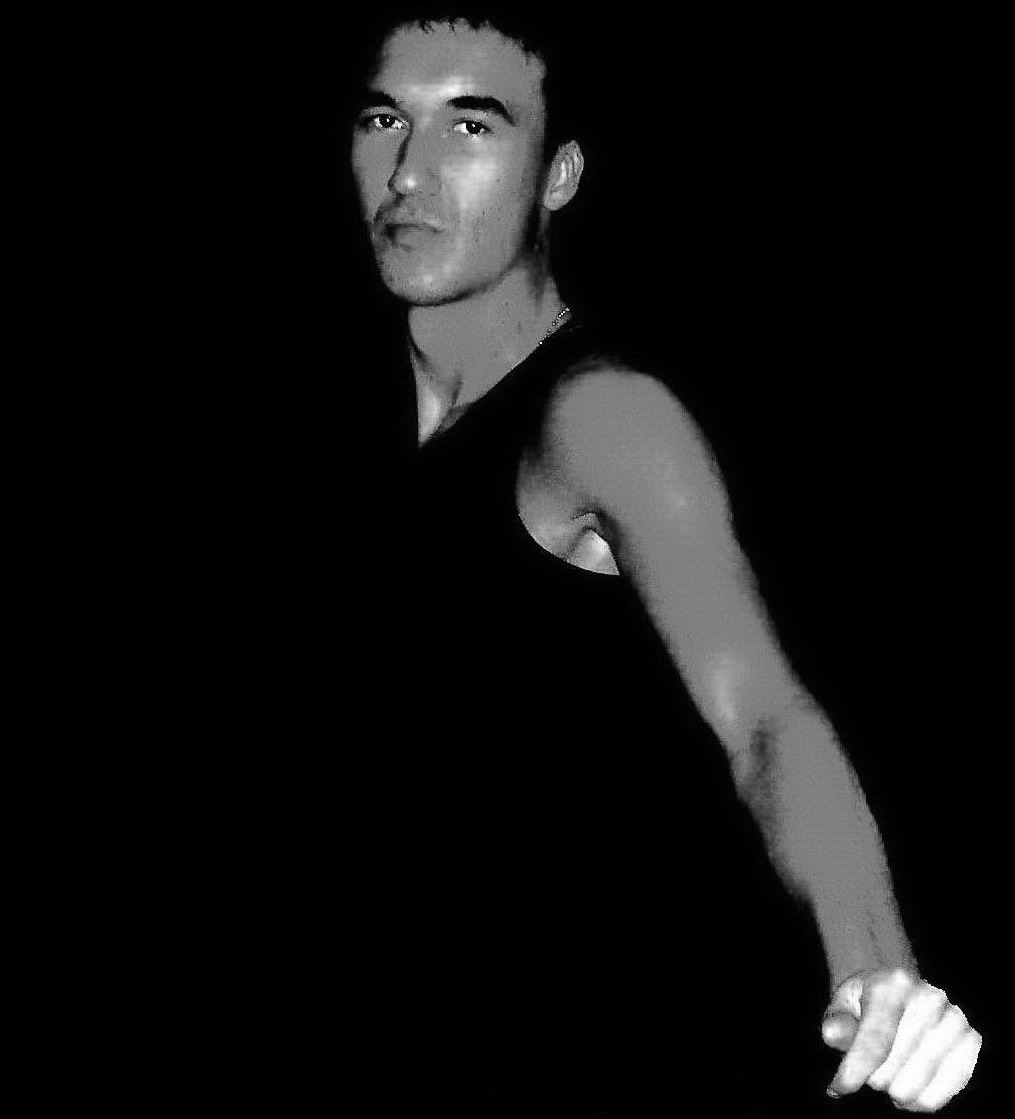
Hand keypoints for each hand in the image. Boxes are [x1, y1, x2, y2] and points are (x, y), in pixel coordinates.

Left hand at [821, 968, 980, 1110]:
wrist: (903, 990)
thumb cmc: (867, 1002)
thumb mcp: (844, 1004)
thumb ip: (838, 1021)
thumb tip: (832, 1034)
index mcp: (894, 984)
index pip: (874, 1041)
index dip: (853, 1071)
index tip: (835, 1090)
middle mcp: (930, 998)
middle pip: (892, 1067)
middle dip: (872, 1077)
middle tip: (868, 1068)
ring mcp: (955, 1019)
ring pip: (915, 1084)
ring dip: (895, 1089)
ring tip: (888, 1075)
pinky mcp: (972, 1041)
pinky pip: (944, 1091)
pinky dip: (922, 1099)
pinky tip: (909, 1094)